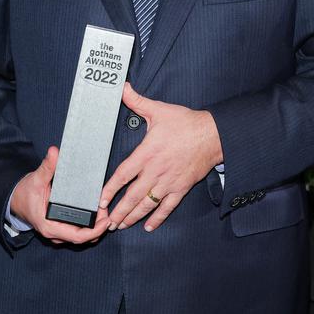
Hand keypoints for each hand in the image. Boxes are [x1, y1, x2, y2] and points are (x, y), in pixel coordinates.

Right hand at [10, 146, 110, 243]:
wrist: (15, 199)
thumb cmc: (25, 192)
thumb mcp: (36, 179)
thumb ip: (47, 167)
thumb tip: (54, 152)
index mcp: (49, 226)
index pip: (77, 236)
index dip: (94, 231)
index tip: (106, 221)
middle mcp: (54, 233)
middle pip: (82, 238)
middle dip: (98, 227)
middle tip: (108, 212)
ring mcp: (57, 233)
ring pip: (80, 237)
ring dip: (94, 228)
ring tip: (104, 212)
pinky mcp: (60, 229)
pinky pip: (76, 232)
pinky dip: (88, 226)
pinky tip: (95, 215)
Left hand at [100, 83, 222, 231]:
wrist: (212, 135)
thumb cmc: (186, 123)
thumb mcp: (159, 110)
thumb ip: (137, 101)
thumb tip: (122, 88)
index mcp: (147, 153)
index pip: (123, 175)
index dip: (110, 189)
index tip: (100, 201)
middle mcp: (156, 171)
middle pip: (133, 196)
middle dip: (118, 211)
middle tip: (106, 222)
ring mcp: (168, 182)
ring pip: (147, 204)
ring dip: (133, 217)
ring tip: (121, 225)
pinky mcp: (181, 188)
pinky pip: (167, 207)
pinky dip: (157, 218)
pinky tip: (148, 226)